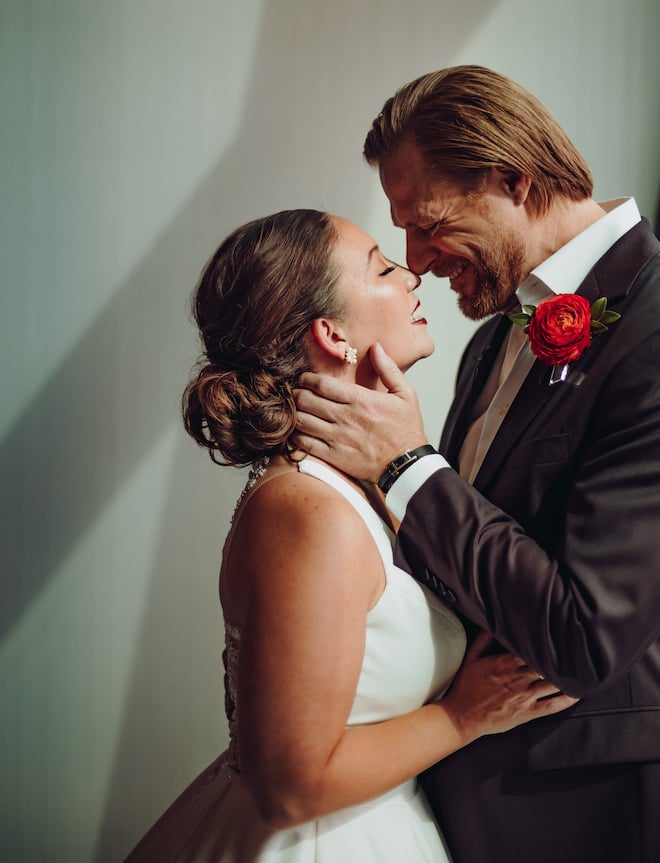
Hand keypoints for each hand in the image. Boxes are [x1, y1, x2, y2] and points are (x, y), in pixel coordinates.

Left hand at [294, 344, 428, 481]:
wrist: (407, 464)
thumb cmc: (406, 429)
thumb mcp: (405, 394)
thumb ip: (388, 369)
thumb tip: (376, 347)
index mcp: (361, 400)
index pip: (323, 384)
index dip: (307, 379)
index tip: (304, 379)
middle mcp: (346, 418)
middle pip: (307, 401)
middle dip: (296, 394)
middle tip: (295, 393)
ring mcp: (338, 438)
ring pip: (302, 421)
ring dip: (294, 414)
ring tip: (295, 410)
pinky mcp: (334, 457)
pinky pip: (305, 444)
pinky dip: (296, 436)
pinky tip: (298, 431)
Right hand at [442, 633, 578, 744]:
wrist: (463, 716)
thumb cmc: (467, 687)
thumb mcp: (471, 658)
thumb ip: (484, 640)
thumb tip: (495, 624)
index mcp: (504, 663)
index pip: (531, 648)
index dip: (545, 642)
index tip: (556, 635)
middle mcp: (517, 678)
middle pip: (545, 665)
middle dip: (560, 657)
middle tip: (575, 650)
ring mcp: (524, 697)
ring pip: (552, 684)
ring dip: (567, 677)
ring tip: (581, 669)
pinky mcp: (527, 713)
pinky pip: (551, 706)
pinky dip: (566, 701)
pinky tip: (576, 695)